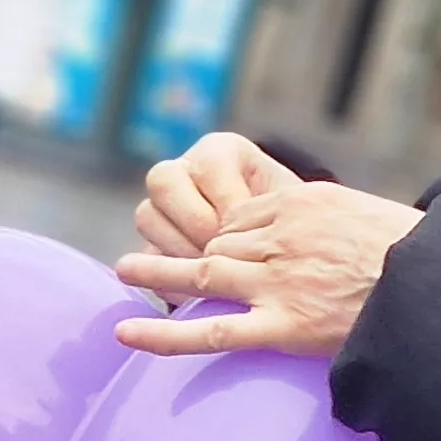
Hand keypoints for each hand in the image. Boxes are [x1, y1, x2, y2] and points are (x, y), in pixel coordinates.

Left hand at [114, 180, 426, 359]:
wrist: (438, 286)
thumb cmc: (415, 253)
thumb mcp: (368, 213)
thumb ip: (333, 217)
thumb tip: (325, 228)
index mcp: (303, 203)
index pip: (246, 215)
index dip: (232, 234)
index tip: (224, 247)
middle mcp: (282, 237)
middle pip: (222, 241)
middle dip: (191, 248)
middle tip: (151, 252)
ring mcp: (278, 282)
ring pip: (204, 274)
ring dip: (159, 272)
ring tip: (123, 272)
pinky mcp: (282, 326)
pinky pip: (213, 333)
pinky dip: (166, 335)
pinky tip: (128, 336)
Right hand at [134, 132, 303, 257]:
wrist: (284, 258)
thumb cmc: (293, 228)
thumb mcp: (291, 210)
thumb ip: (276, 208)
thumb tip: (257, 231)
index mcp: (220, 152)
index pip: (208, 164)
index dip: (229, 202)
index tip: (253, 230)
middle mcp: (184, 171)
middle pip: (163, 181)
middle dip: (195, 222)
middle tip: (224, 252)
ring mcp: (162, 207)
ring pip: (148, 216)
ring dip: (179, 248)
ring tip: (213, 272)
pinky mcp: (154, 244)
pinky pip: (147, 254)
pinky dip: (170, 272)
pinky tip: (198, 289)